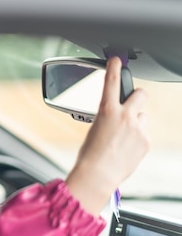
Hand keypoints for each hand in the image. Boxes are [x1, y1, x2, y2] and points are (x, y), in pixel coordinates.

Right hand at [65, 57, 149, 215]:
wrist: (98, 175)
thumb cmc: (90, 155)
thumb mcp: (94, 129)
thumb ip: (109, 117)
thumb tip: (119, 117)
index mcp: (106, 111)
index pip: (112, 82)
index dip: (115, 67)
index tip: (117, 60)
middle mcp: (125, 116)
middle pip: (142, 94)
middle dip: (137, 97)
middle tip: (130, 106)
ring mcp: (138, 129)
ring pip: (143, 117)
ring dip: (135, 123)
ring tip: (122, 138)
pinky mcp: (145, 141)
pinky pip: (144, 134)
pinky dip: (136, 139)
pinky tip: (125, 149)